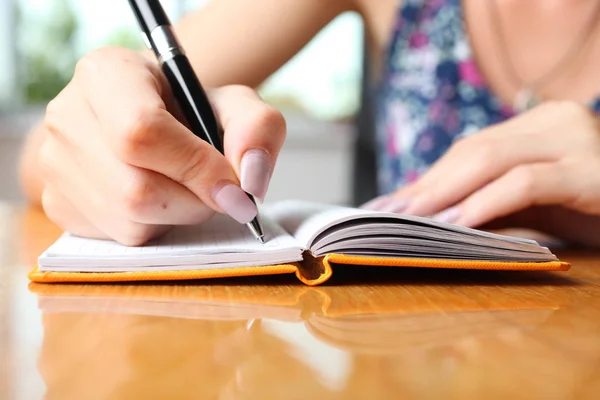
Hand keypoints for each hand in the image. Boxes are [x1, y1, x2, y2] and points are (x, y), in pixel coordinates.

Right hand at [39, 47, 284, 244]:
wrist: (151, 122)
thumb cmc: (191, 112)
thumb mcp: (234, 105)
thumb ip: (258, 129)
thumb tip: (250, 182)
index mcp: (107, 73)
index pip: (142, 131)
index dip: (195, 168)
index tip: (233, 186)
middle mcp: (67, 115)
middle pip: (135, 189)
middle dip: (192, 201)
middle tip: (214, 189)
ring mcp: (54, 164)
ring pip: (128, 221)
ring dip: (177, 216)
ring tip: (184, 187)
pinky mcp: (58, 203)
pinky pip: (118, 238)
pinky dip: (154, 228)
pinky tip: (159, 199)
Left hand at [364, 101, 599, 239]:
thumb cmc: (588, 210)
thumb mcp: (531, 204)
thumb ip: (487, 202)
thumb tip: (425, 218)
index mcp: (535, 126)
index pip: (468, 150)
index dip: (426, 178)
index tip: (387, 205)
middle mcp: (553, 122)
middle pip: (473, 151)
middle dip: (426, 186)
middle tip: (386, 215)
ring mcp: (574, 140)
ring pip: (493, 159)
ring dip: (446, 193)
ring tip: (412, 221)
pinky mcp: (591, 169)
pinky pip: (527, 182)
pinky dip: (486, 202)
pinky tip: (457, 223)